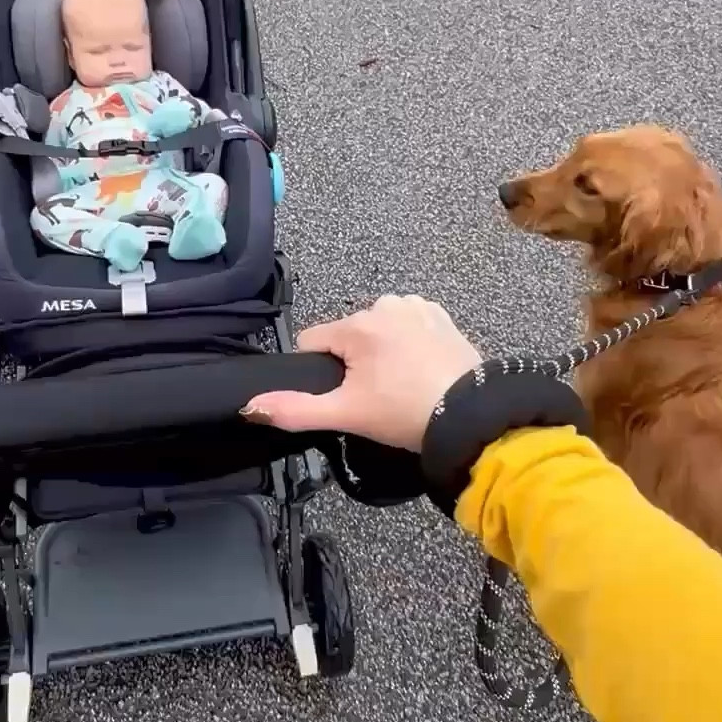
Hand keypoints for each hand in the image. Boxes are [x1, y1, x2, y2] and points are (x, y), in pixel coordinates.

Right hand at [243, 295, 481, 452]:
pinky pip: (408, 327)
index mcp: (357, 324)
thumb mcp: (346, 414)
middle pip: (347, 336)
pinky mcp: (441, 316)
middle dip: (355, 364)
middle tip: (379, 396)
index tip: (345, 396)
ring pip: (377, 332)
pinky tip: (421, 371)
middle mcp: (385, 305)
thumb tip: (251, 406)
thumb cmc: (406, 413)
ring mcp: (416, 307)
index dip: (321, 372)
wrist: (470, 416)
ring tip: (402, 385)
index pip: (312, 341)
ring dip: (382, 353)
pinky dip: (409, 346)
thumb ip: (295, 409)